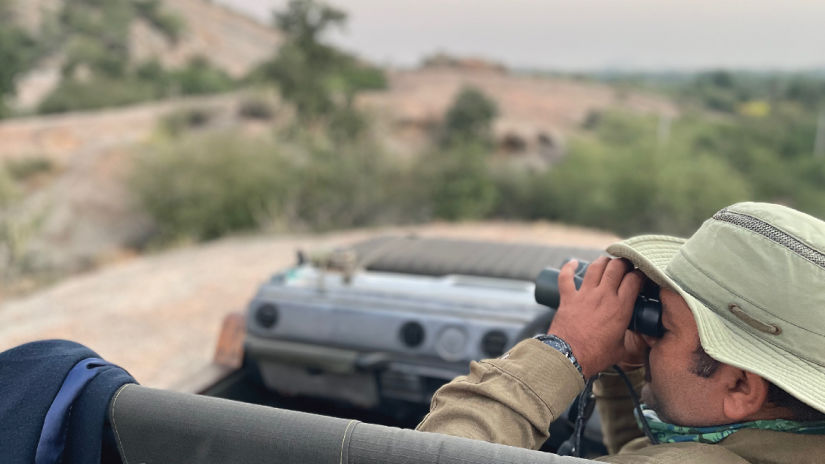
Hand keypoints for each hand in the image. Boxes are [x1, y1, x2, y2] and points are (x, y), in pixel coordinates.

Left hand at [547, 257, 643, 377]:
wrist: (569, 357)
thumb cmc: (595, 356)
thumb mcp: (622, 349)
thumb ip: (631, 341)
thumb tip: (640, 341)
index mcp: (620, 308)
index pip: (634, 279)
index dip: (640, 274)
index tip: (641, 276)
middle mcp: (603, 296)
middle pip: (616, 267)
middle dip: (624, 262)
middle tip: (626, 265)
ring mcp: (584, 295)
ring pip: (595, 267)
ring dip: (603, 261)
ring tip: (607, 262)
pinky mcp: (568, 298)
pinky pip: (566, 277)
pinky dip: (569, 268)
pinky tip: (573, 263)